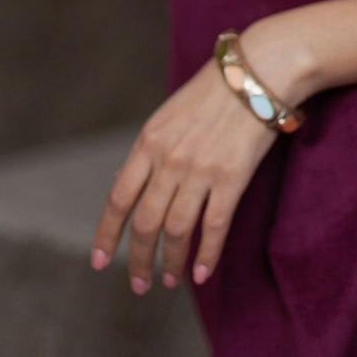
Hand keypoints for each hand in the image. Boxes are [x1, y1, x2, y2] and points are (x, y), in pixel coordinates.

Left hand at [89, 50, 285, 293]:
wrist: (256, 72)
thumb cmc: (213, 92)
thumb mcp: (168, 116)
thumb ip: (147, 151)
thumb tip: (122, 184)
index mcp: (148, 142)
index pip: (118, 199)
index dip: (106, 235)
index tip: (100, 261)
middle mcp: (169, 159)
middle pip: (145, 223)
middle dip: (138, 260)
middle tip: (139, 284)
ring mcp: (200, 169)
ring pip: (176, 230)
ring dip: (171, 263)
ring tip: (170, 281)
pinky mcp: (232, 177)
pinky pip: (213, 226)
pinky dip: (206, 254)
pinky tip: (203, 272)